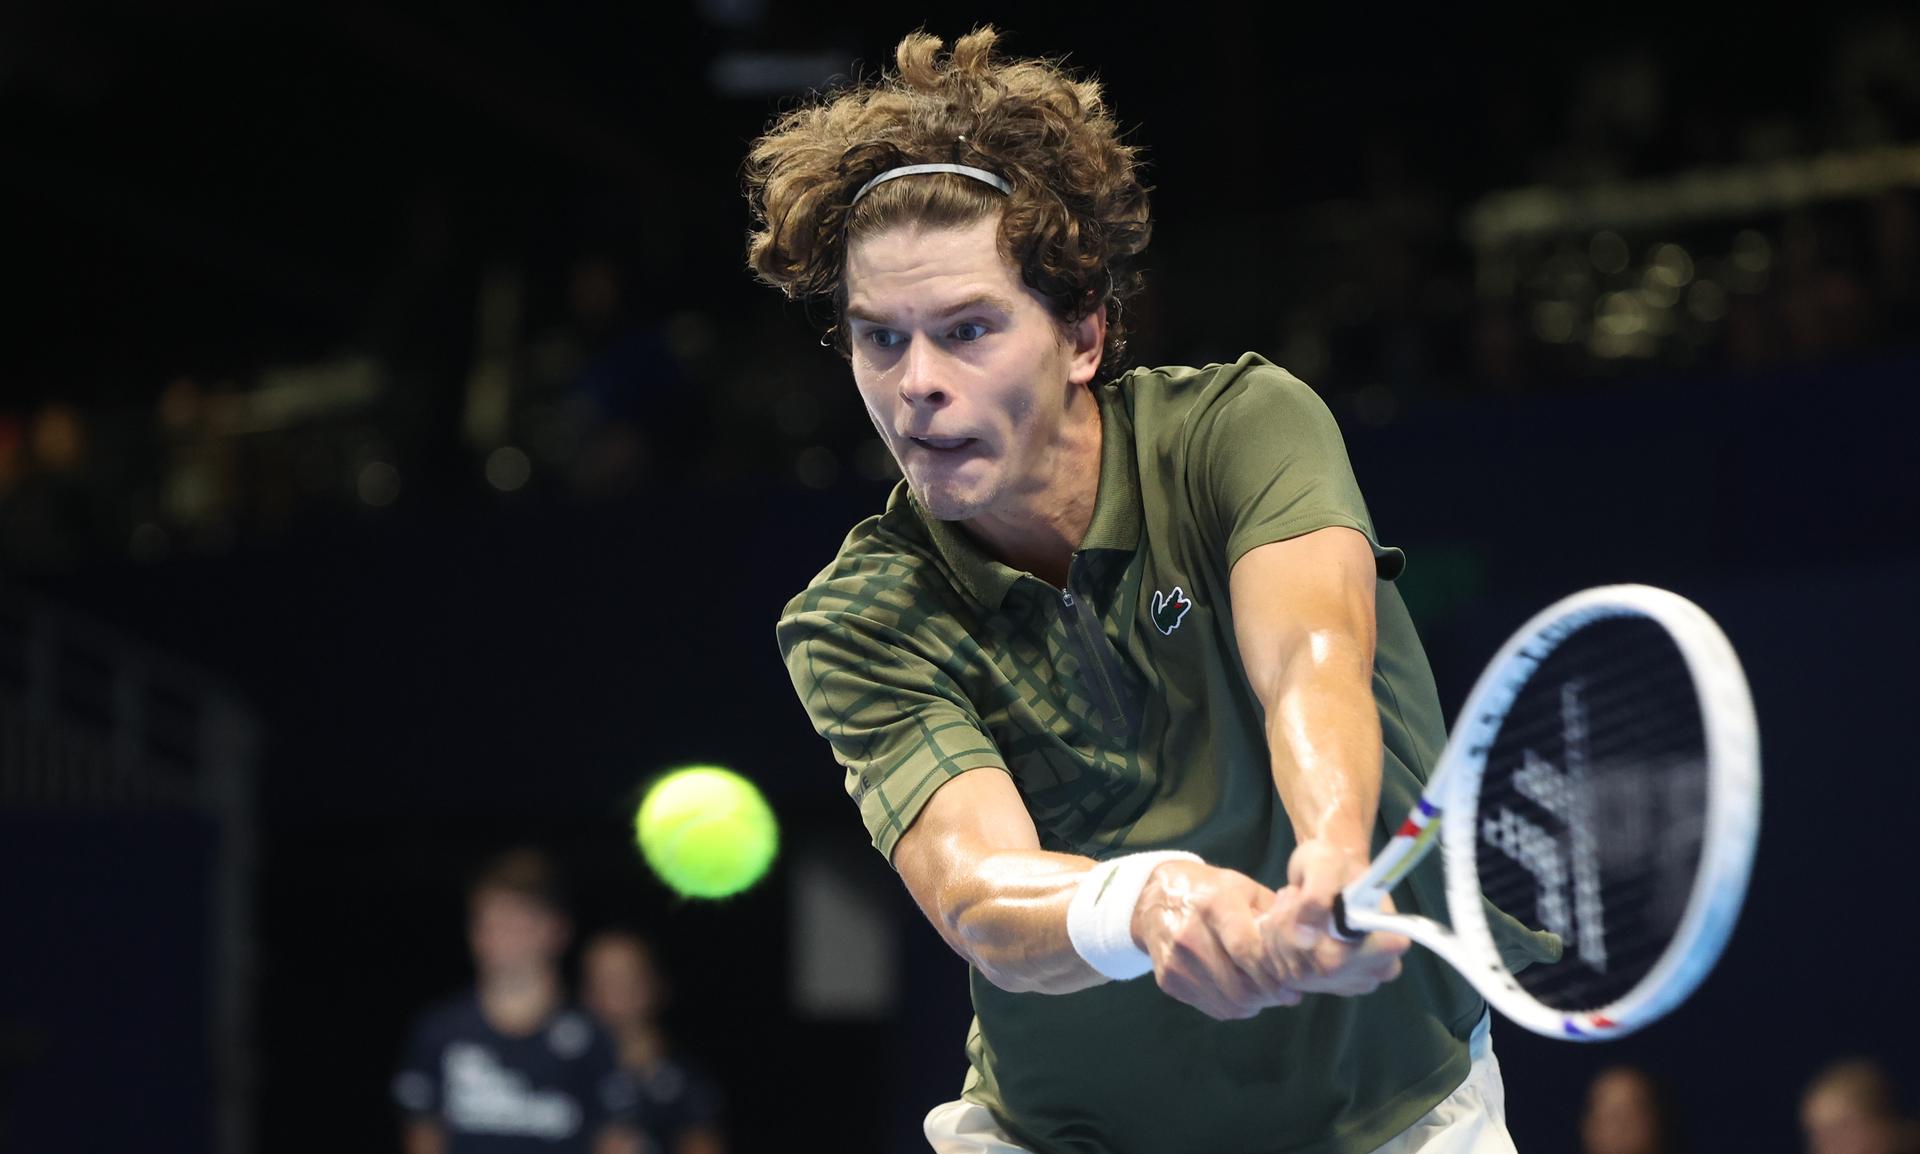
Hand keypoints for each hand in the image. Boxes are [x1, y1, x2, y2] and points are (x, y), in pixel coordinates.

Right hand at [1129, 860, 1303, 1019]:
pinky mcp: (1168, 979)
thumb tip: (1307, 948)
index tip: (1294, 990)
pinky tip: (1242, 991)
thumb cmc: (1212, 892)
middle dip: (1268, 996)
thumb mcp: (1245, 889)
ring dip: (1254, 1005)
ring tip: (1267, 994)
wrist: (1155, 897)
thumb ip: (1275, 917)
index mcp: (1215, 905)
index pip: (1247, 950)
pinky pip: (1212, 1007)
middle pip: (1238, 985)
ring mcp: (1175, 960)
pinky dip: (1233, 1006)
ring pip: (1227, 1002)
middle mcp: (1189, 933)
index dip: (1274, 976)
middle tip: (1286, 995)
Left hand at [1258, 839, 1408, 994]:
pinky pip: (1286, 977)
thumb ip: (1317, 894)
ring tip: (1289, 904)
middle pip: (1318, 968)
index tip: (1301, 900)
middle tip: (1291, 895)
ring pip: (1297, 974)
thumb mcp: (1325, 862)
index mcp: (1388, 940)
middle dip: (1290, 930)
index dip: (1312, 935)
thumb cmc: (1334, 864)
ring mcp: (1349, 982)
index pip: (1342, 957)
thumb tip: (1305, 937)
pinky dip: (1275, 947)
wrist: (1328, 874)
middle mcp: (1376, 969)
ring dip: (1279, 935)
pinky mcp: (1323, 986)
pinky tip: (1284, 923)